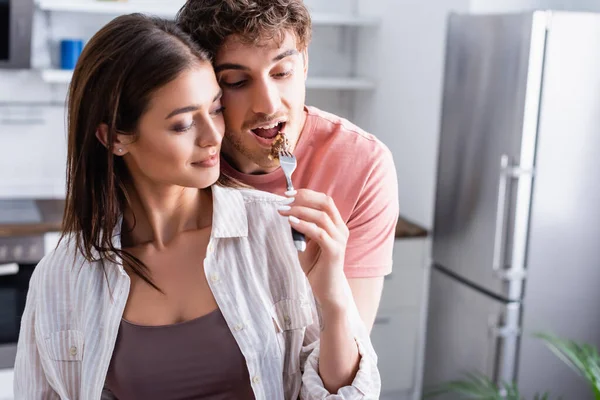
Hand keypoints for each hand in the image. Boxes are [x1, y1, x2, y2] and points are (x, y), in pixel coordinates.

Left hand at [277, 189, 349, 308]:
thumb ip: (301, 227)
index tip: (288, 193)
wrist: (327, 290)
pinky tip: (291, 222)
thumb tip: (288, 211)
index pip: (324, 200)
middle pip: (325, 203)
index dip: (307, 193)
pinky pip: (319, 233)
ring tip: (283, 211)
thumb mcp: (306, 242)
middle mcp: (341, 229)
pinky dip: (304, 225)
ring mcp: (339, 240)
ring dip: (300, 210)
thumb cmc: (316, 265)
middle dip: (304, 197)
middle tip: (285, 199)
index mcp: (336, 224)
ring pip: (322, 216)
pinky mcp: (334, 251)